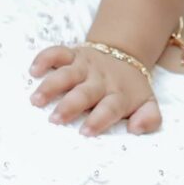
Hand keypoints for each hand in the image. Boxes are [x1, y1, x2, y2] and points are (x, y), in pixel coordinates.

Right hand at [29, 41, 161, 134]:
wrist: (126, 54)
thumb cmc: (130, 89)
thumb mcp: (148, 104)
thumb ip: (149, 119)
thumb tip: (136, 129)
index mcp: (119, 95)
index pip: (110, 108)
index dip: (99, 119)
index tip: (85, 132)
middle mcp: (100, 80)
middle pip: (84, 93)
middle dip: (69, 106)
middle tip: (55, 119)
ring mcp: (85, 66)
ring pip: (66, 74)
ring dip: (51, 85)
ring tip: (36, 100)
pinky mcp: (73, 55)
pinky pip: (57, 52)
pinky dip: (45, 58)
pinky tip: (33, 70)